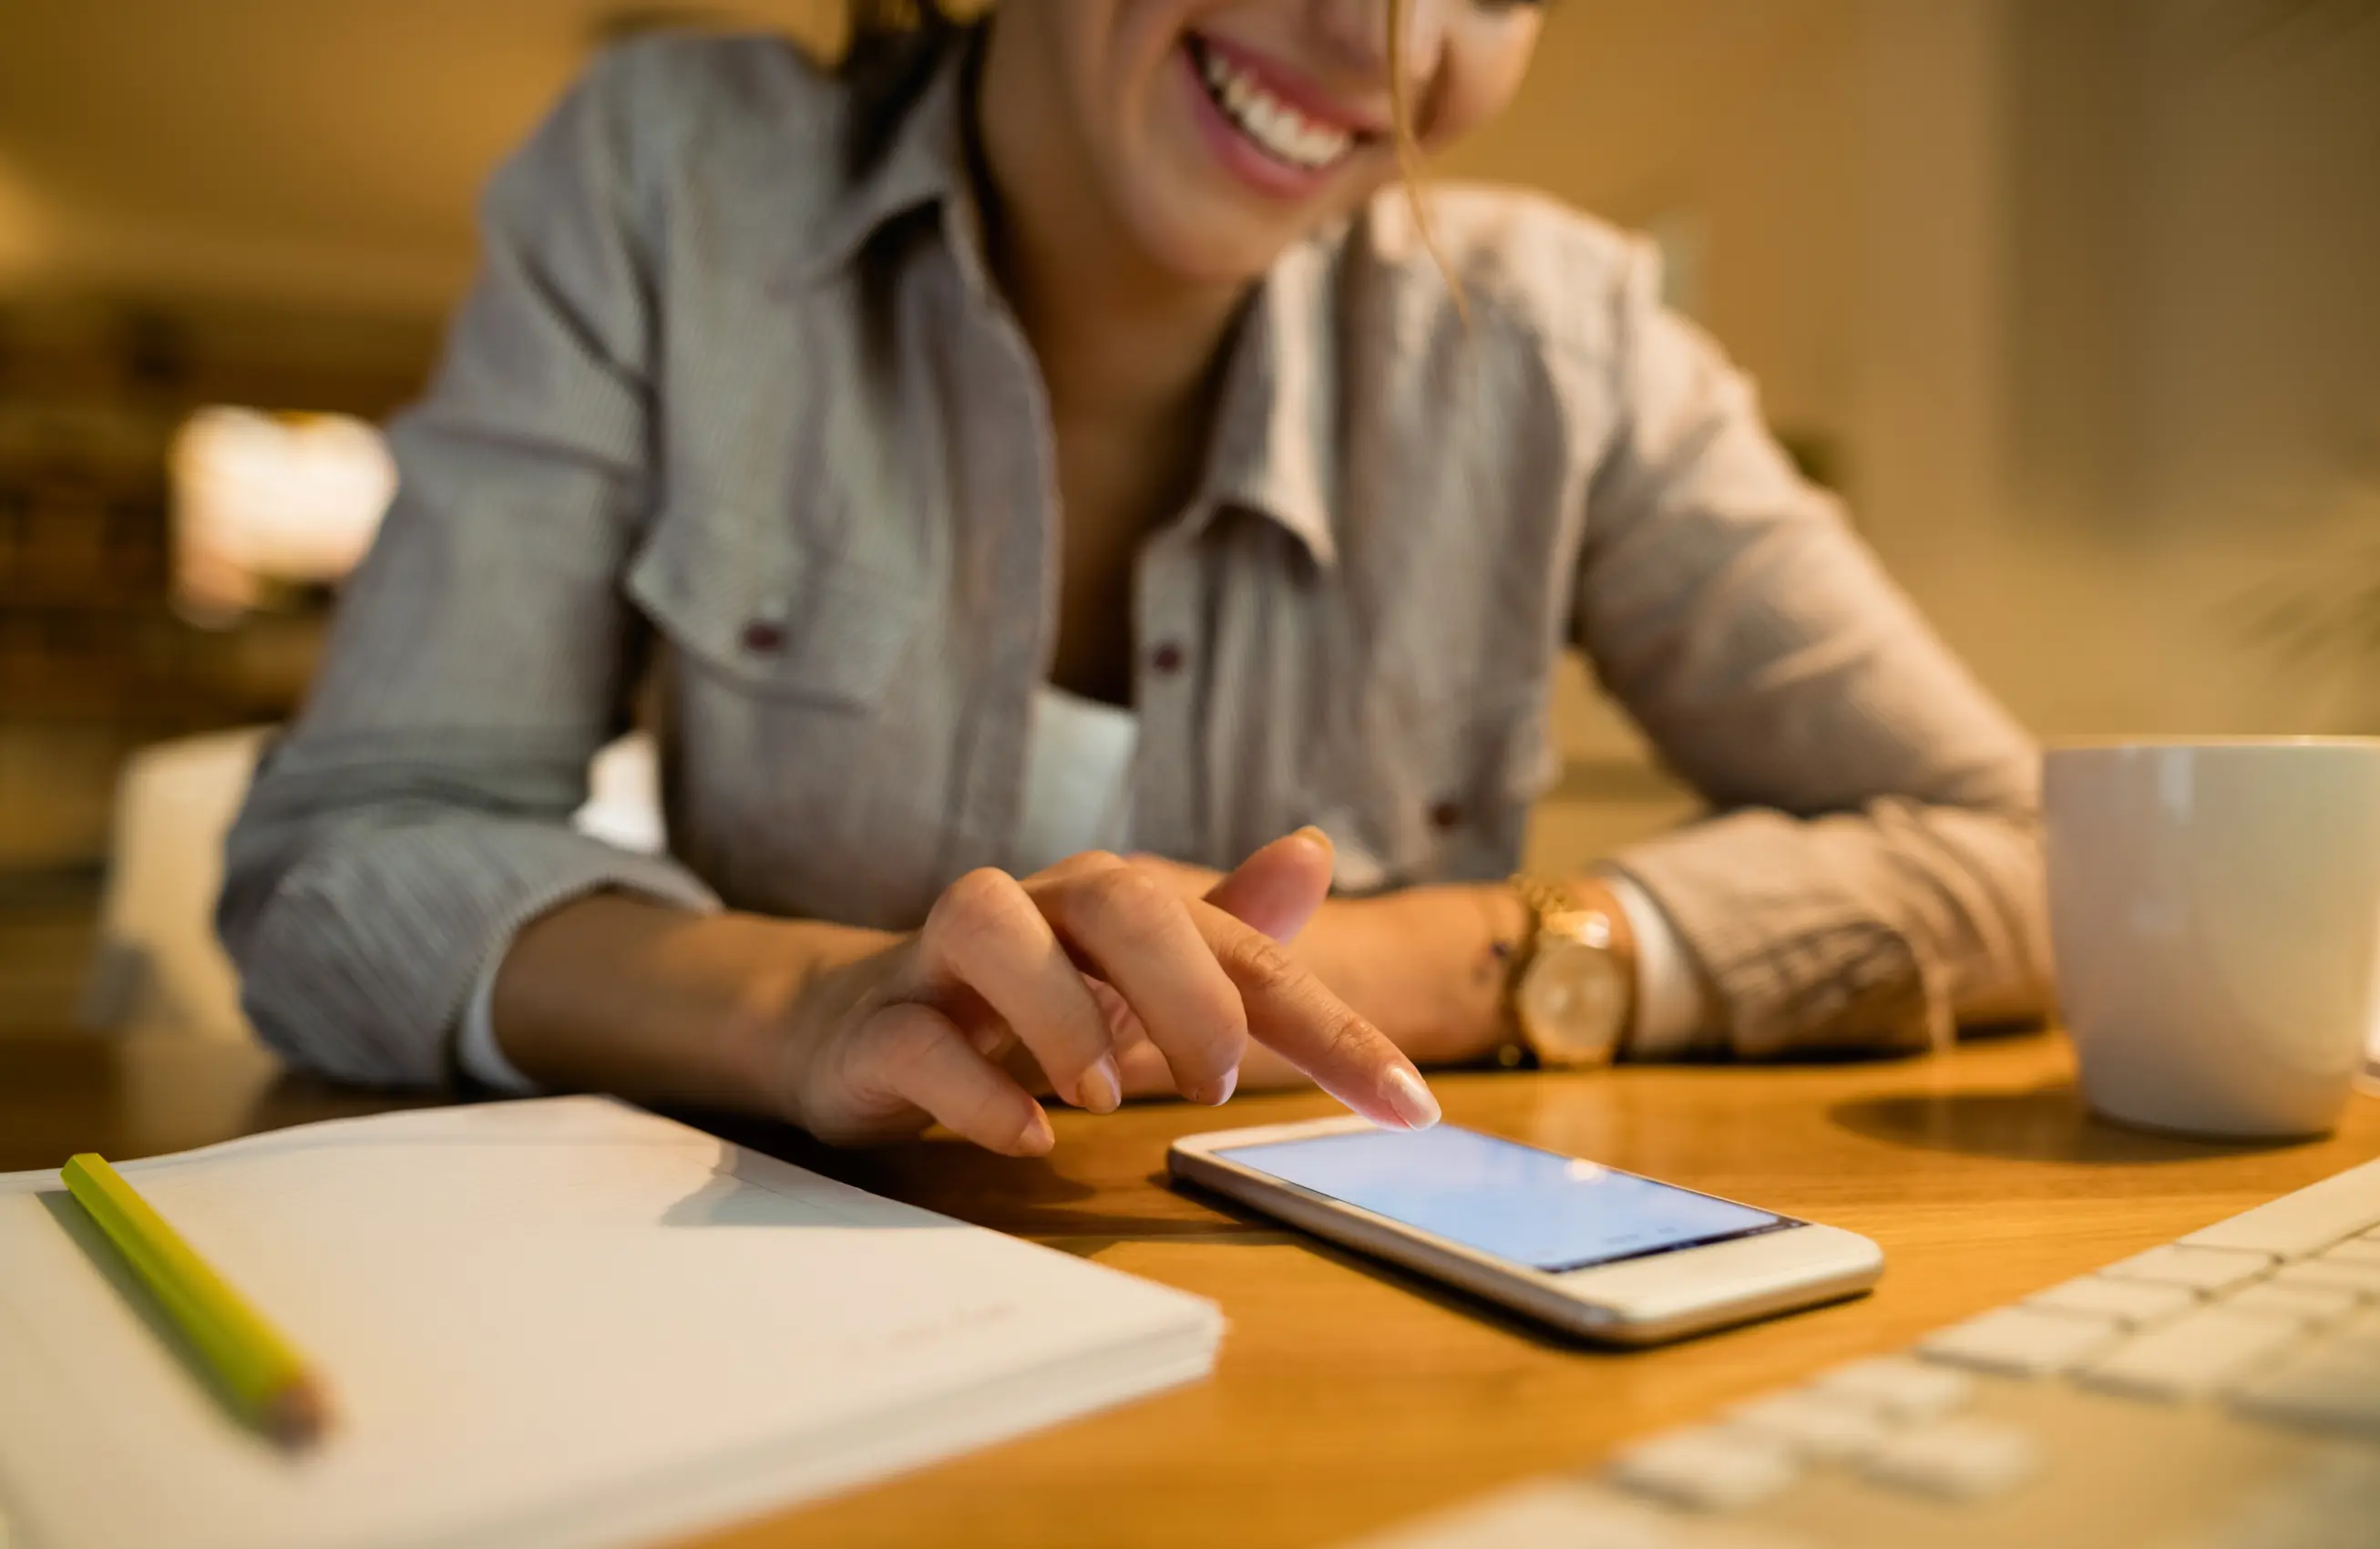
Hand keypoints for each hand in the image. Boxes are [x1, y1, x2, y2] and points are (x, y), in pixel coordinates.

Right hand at [768, 832, 1441, 1155]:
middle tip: (1217, 1085)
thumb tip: (1312, 847)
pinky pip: (916, 1039)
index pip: (1242, 949)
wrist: (854, 1029)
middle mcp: (1035, 912)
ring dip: (1061, 1015)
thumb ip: (1230, 934)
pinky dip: (975, 1089)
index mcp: (1114, 907)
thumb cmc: (1022, 1005)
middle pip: (1119, 897)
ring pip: (989, 924)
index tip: (1411, 1105)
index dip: (1333, 1027)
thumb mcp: (1138, 979)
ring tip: (1106, 1098)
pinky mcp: (877, 1028)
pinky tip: (1028, 1138)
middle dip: (1189, 991)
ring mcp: (942, 963)